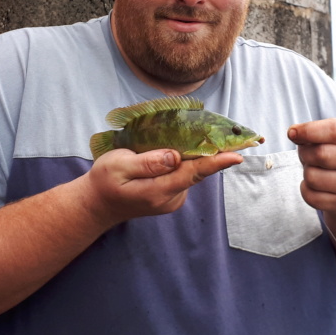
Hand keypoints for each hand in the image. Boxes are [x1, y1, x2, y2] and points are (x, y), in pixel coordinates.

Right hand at [87, 148, 242, 223]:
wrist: (98, 204)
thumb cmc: (105, 182)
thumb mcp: (117, 166)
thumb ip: (147, 162)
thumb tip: (175, 156)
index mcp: (157, 191)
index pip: (192, 174)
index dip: (215, 162)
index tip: (236, 155)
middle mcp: (171, 198)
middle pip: (196, 170)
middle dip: (211, 150)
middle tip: (225, 130)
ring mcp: (173, 198)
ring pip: (190, 170)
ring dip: (193, 153)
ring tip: (191, 133)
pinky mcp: (172, 195)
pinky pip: (184, 173)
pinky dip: (184, 160)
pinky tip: (174, 149)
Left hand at [288, 119, 335, 214]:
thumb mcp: (332, 136)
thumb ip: (314, 130)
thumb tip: (293, 133)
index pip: (335, 131)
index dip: (309, 130)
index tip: (292, 132)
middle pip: (320, 154)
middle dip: (304, 153)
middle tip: (308, 154)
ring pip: (311, 177)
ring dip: (306, 171)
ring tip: (315, 169)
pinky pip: (309, 196)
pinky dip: (305, 189)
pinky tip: (316, 185)